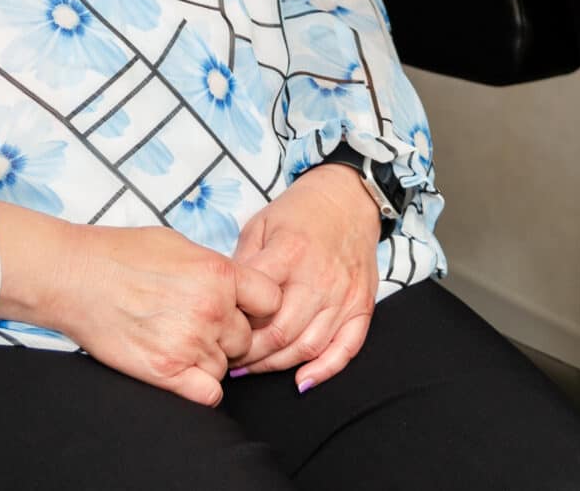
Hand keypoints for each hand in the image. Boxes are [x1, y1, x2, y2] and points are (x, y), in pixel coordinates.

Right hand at [50, 223, 281, 406]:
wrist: (75, 276)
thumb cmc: (121, 255)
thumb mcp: (179, 245)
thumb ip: (214, 269)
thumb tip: (234, 286)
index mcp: (219, 273)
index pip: (270, 300)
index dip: (256, 306)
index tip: (241, 308)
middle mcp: (212, 309)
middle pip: (245, 338)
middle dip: (226, 334)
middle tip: (192, 323)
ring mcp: (190, 343)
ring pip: (224, 366)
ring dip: (206, 359)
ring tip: (174, 339)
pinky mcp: (166, 372)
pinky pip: (209, 394)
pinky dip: (199, 388)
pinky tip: (181, 371)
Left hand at [231, 164, 382, 389]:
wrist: (348, 198)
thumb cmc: (299, 211)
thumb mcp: (260, 225)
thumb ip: (244, 264)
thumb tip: (224, 302)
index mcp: (290, 253)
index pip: (257, 304)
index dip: (233, 325)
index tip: (217, 332)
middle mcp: (320, 278)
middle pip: (281, 334)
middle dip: (250, 354)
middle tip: (229, 358)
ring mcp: (344, 295)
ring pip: (309, 347)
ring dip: (277, 366)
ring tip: (253, 368)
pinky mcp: (362, 305)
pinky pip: (346, 348)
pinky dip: (325, 370)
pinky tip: (302, 381)